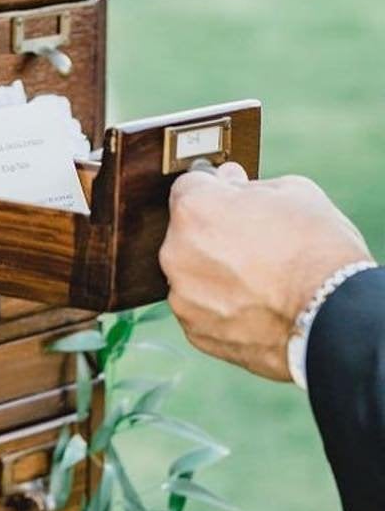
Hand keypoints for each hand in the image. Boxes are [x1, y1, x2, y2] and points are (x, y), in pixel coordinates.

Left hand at [160, 164, 370, 381]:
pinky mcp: (195, 331)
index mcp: (194, 209)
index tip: (233, 200)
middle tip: (256, 245)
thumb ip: (249, 185)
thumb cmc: (318, 250)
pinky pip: (202, 309)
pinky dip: (222, 307)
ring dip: (215, 273)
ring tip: (260, 281)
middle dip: (214, 234)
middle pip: (187, 233)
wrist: (335, 319)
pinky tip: (255, 307)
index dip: (215, 191)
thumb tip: (230, 180)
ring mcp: (182, 295)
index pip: (190, 187)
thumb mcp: (294, 194)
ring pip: (192, 274)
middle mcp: (175, 251)